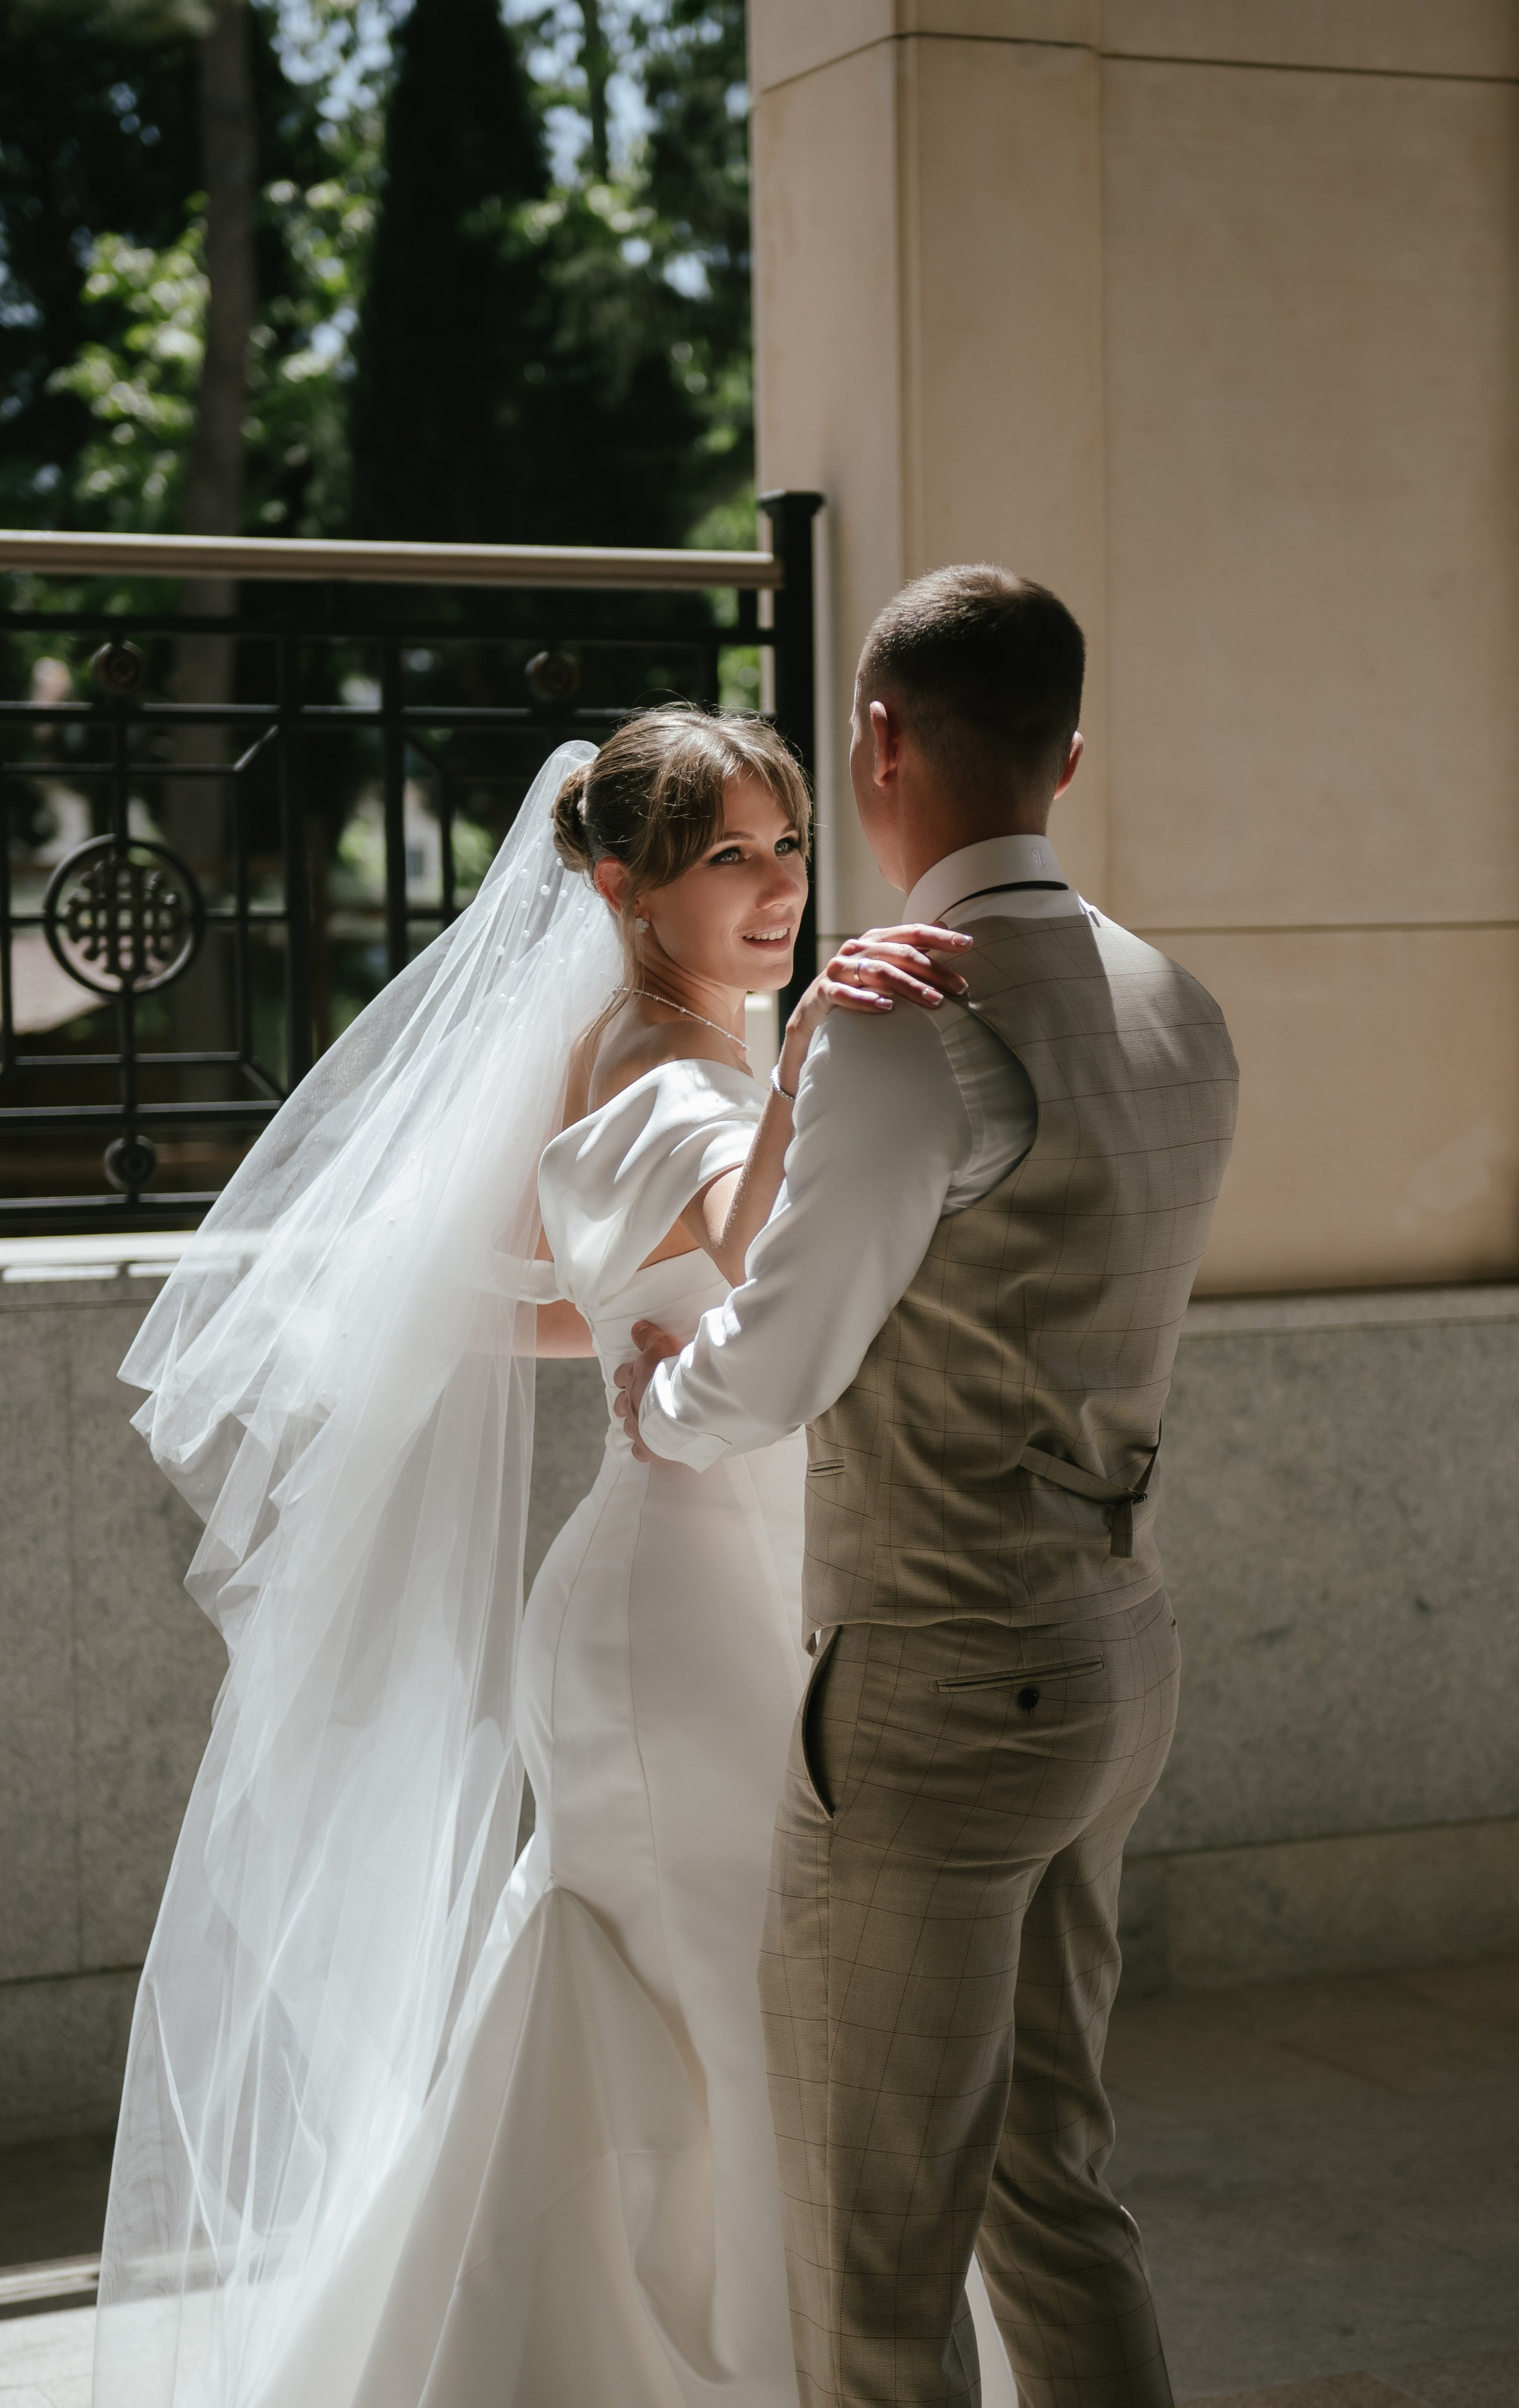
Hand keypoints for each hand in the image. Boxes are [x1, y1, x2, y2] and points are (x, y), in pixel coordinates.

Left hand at [613, 1319, 681, 1460]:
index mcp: (635, 1379)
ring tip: (644, 1424)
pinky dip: (644, 1450)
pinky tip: (652, 1448)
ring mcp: (638, 1426)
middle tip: (636, 1401)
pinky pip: (640, 1452)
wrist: (685, 1405)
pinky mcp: (648, 1447)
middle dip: (626, 1401)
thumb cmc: (676, 1373)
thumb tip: (636, 1327)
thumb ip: (650, 1336)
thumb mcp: (664, 1344)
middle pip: (621, 1403)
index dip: (626, 1376)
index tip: (631, 1377)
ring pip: (628, 1427)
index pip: (623, 1376)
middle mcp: (631, 1403)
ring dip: (634, 1424)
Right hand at [776, 924, 972, 1097]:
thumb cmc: (855, 986)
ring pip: (877, 972)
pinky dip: (866, 1000)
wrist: (812, 1012)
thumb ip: (910, 946)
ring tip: (934, 1001)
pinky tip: (887, 1007)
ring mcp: (839, 970)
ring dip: (909, 986)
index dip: (940, 937)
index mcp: (874, 940)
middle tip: (959, 987)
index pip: (911, 933)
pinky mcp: (823, 993)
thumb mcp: (882, 963)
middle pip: (899, 953)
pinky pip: (844, 995)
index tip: (968, 944)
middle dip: (932, 969)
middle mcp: (856, 949)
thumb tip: (944, 923)